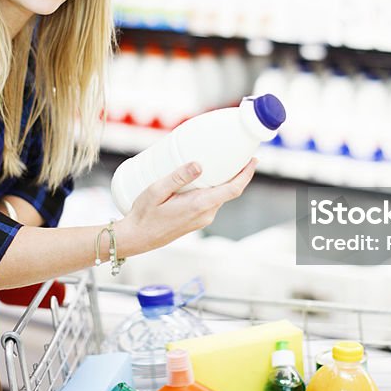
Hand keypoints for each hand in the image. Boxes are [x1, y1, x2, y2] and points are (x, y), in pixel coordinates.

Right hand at [116, 158, 256, 256]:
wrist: (137, 238)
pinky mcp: (197, 220)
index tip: (254, 159)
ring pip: (219, 195)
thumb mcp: (157, 190)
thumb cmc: (144, 214)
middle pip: (229, 190)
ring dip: (223, 180)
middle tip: (235, 152)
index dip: (246, 174)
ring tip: (217, 161)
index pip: (233, 189)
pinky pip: (211, 201)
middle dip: (236, 172)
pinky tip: (203, 177)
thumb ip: (178, 177)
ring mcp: (202, 219)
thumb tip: (199, 164)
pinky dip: (213, 188)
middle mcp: (206, 214)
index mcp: (199, 205)